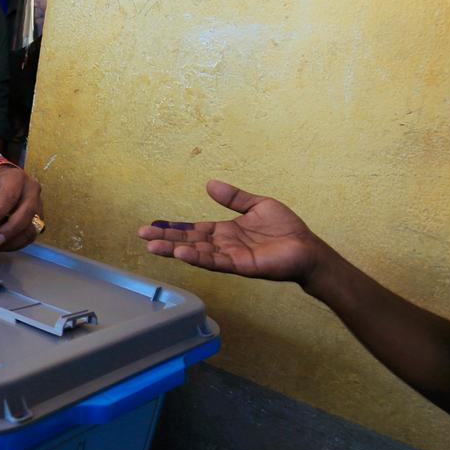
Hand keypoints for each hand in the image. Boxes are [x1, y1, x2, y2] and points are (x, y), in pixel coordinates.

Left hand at [0, 165, 42, 250]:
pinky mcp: (39, 218)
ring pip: (31, 227)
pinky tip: (4, 247)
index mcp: (18, 179)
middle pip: (26, 213)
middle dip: (9, 230)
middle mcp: (33, 191)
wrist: (10, 182)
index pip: (10, 197)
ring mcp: (39, 205)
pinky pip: (31, 234)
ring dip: (14, 241)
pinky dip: (17, 243)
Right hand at [138, 180, 326, 282]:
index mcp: (225, 231)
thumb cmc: (286, 229)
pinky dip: (198, 257)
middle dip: (166, 238)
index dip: (174, 227)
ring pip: (197, 252)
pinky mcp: (242, 265)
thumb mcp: (257, 205)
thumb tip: (209, 183)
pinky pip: (216, 261)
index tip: (152, 224)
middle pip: (189, 241)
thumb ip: (233, 197)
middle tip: (142, 235)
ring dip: (175, 249)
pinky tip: (182, 253)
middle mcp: (224, 245)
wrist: (307, 248)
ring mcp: (231, 257)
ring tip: (153, 246)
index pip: (193, 229)